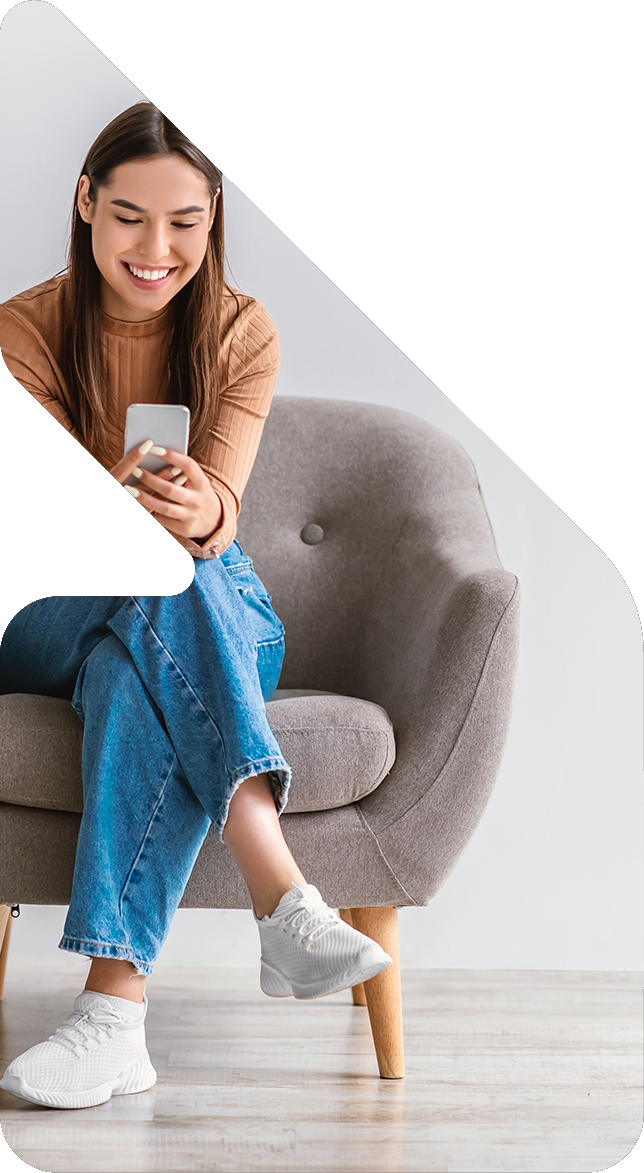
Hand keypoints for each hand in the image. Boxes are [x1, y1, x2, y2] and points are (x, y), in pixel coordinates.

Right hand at [84, 441, 221, 547]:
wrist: (98, 528)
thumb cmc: (108, 499)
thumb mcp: (108, 487)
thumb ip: (124, 476)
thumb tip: (148, 456)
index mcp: (101, 493)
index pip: (119, 472)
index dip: (134, 458)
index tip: (148, 444)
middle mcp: (109, 509)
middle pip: (139, 490)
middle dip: (159, 476)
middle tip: (176, 465)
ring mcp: (119, 523)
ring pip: (148, 504)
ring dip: (165, 491)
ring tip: (180, 479)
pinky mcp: (130, 534)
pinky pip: (150, 517)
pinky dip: (161, 505)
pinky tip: (174, 496)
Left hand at [119, 445, 221, 541]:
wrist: (212, 520)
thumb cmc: (195, 492)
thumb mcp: (195, 481)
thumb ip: (180, 471)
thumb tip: (153, 453)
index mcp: (202, 483)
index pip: (188, 466)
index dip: (172, 457)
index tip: (154, 448)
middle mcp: (198, 500)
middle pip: (171, 489)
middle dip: (151, 479)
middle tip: (134, 470)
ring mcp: (192, 515)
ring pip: (163, 507)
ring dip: (144, 497)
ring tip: (128, 488)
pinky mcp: (185, 528)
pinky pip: (163, 519)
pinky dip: (151, 511)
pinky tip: (137, 504)